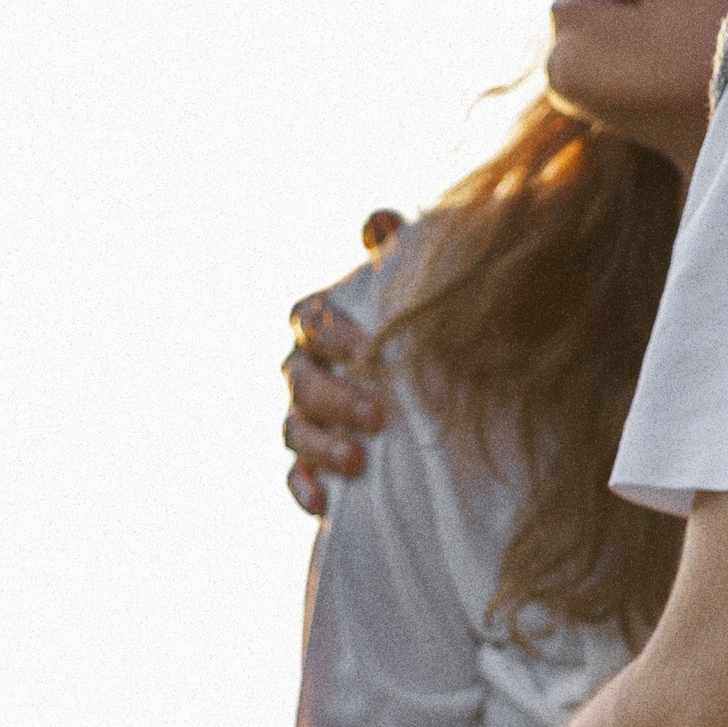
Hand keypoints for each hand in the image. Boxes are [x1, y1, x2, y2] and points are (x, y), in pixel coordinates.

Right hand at [281, 215, 402, 517]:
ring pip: (293, 429)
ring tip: (358, 462)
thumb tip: (378, 221)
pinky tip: (324, 505)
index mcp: (323, 322)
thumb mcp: (415, 293)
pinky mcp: (311, 464)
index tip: (369, 351)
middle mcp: (304, 367)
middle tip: (378, 416)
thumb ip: (397, 255)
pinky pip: (294, 477)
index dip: (333, 333)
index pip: (310, 319)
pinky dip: (304, 489)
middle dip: (335, 398)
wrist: (435, 402)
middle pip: (299, 379)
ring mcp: (304, 417)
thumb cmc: (419, 332)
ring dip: (322, 445)